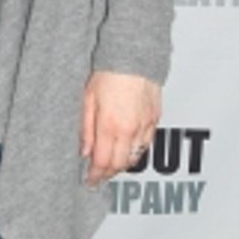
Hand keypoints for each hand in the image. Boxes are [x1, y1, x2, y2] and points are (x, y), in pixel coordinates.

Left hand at [80, 71, 160, 186]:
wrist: (133, 57)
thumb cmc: (108, 74)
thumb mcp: (87, 100)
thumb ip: (85, 129)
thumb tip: (84, 152)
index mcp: (110, 126)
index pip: (103, 162)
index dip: (95, 176)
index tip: (89, 181)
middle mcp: (129, 130)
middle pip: (119, 165)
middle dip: (107, 174)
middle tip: (97, 176)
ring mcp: (144, 126)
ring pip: (134, 157)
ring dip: (121, 165)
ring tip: (109, 164)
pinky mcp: (154, 120)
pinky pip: (145, 145)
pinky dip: (135, 152)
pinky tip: (126, 149)